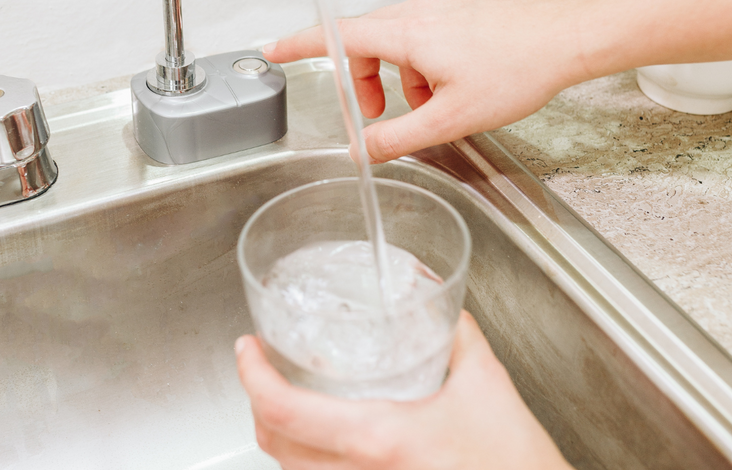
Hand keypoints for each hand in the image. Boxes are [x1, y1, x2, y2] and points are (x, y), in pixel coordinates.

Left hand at [236, 311, 571, 469]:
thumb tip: (443, 309)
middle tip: (260, 368)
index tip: (245, 350)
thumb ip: (459, 337)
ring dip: (279, 434)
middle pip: (276, 448)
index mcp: (381, 441)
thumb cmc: (516, 465)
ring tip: (284, 397)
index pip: (287, 412)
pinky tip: (322, 440)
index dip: (252, 378)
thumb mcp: (488, 384)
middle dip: (257, 404)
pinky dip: (306, 462)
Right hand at [263, 0, 584, 162]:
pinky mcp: (454, 12)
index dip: (300, 44)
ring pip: (393, 43)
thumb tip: (362, 150)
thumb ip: (399, 137)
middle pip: (362, 43)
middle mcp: (417, 12)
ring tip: (426, 107)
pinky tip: (449, 89)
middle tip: (375, 115)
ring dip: (396, 79)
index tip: (274, 50)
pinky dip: (419, 68)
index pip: (336, 35)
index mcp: (407, 34)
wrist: (567, 37)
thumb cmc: (518, 67)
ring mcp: (437, 9)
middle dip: (361, 82)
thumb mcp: (452, 117)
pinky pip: (419, 38)